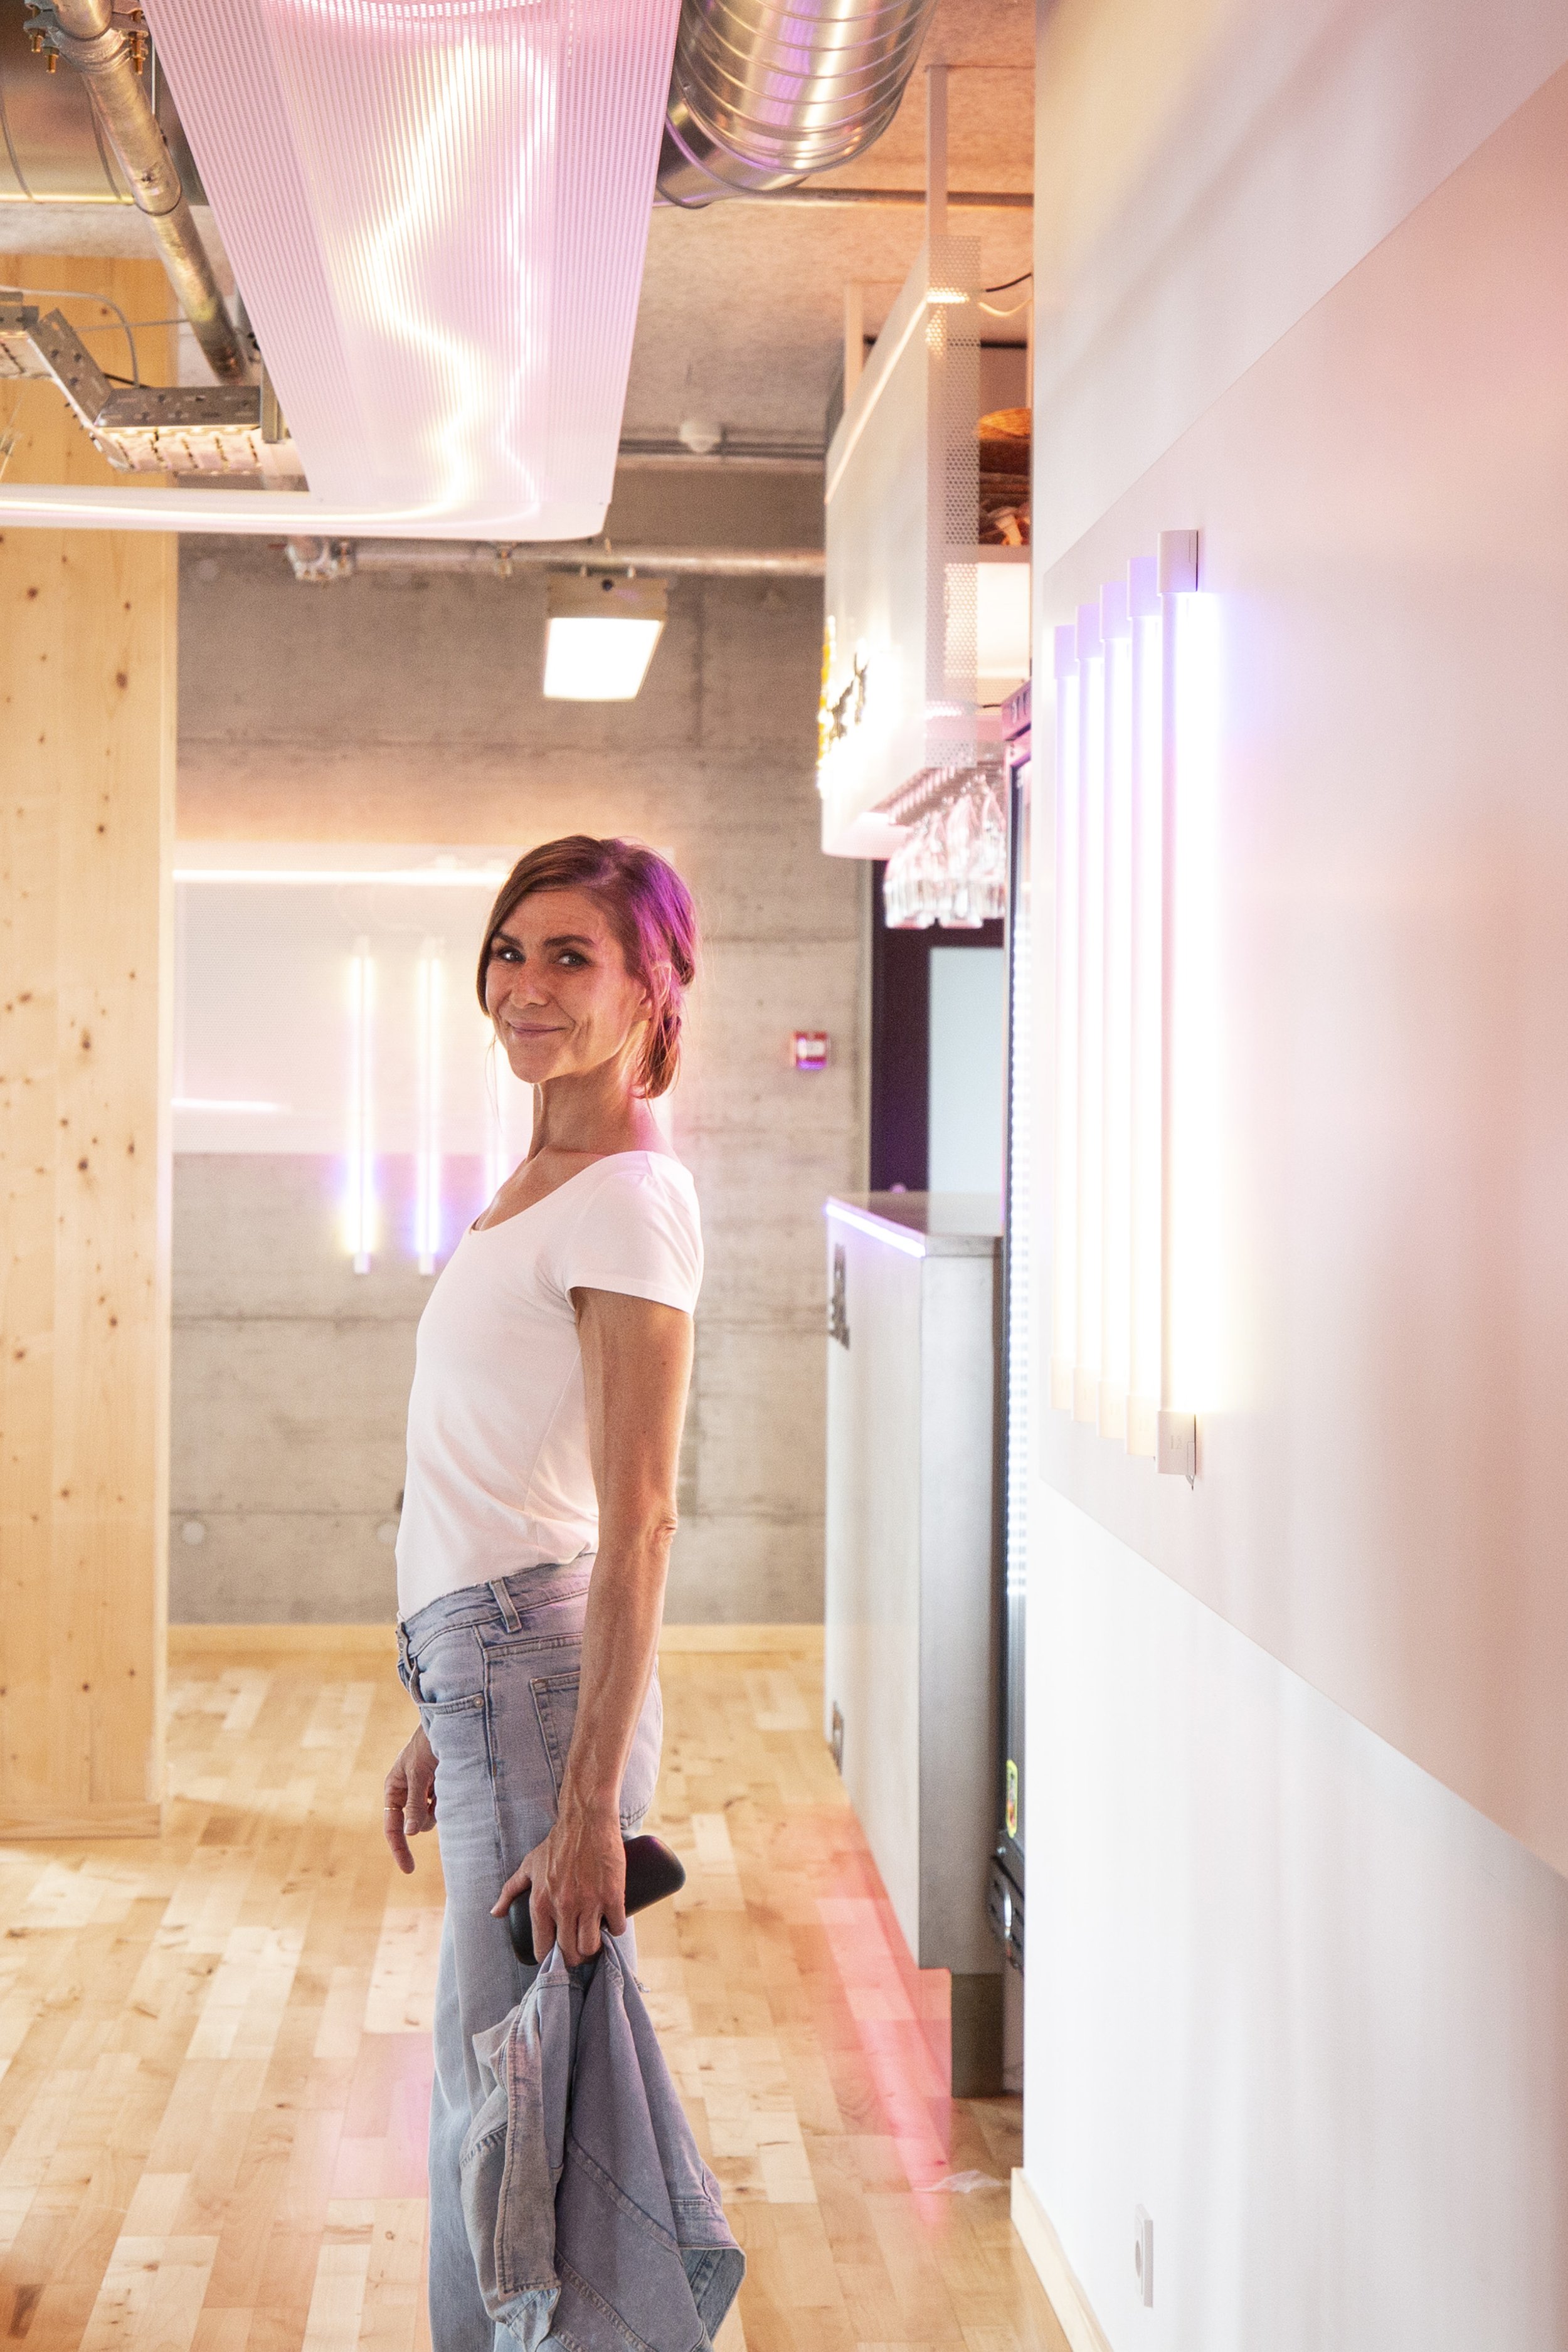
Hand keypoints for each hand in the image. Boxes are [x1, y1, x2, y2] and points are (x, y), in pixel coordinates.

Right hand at [383, 1725, 436, 1871]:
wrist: (450, 1721)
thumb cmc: (427, 1743)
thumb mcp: (418, 1773)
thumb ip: (414, 1803)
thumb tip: (410, 1834)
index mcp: (394, 1787)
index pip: (392, 1826)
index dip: (399, 1849)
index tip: (409, 1870)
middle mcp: (408, 1790)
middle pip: (415, 1823)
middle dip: (428, 1817)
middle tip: (437, 1797)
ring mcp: (425, 1789)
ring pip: (432, 1816)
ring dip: (441, 1806)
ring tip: (446, 1779)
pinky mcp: (441, 1785)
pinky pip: (445, 1804)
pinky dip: (450, 1798)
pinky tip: (453, 1778)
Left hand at [491, 1800, 626, 1964]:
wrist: (586, 1819)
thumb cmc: (556, 1843)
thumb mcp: (529, 1866)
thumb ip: (510, 1890)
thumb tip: (494, 1913)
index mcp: (541, 1903)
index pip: (544, 1949)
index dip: (553, 1958)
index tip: (559, 1953)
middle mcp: (563, 1907)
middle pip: (571, 1953)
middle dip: (575, 1957)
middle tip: (579, 1949)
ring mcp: (589, 1902)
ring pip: (592, 1946)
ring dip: (595, 1947)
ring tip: (595, 1938)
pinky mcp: (612, 1895)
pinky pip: (617, 1927)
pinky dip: (616, 1929)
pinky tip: (613, 1922)